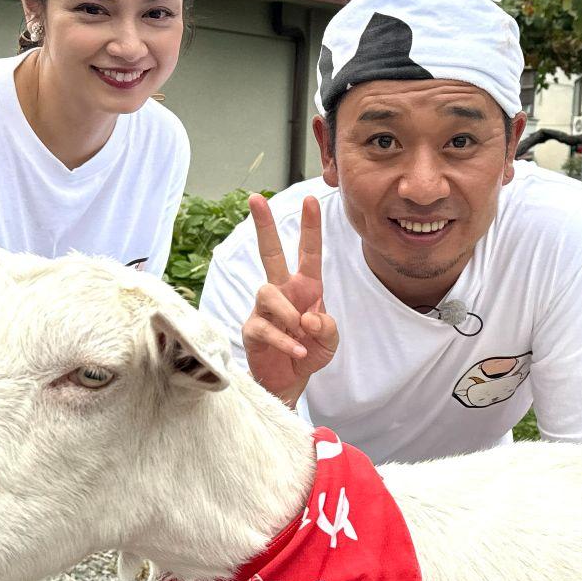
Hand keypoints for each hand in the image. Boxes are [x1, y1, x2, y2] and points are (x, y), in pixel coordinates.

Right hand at [242, 194, 339, 406]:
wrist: (289, 382)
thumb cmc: (309, 352)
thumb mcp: (329, 341)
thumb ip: (327, 328)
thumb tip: (309, 318)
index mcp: (305, 288)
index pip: (308, 252)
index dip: (310, 227)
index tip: (311, 199)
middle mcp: (282, 292)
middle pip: (270, 253)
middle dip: (264, 226)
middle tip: (256, 198)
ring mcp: (264, 309)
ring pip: (267, 292)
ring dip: (287, 312)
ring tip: (300, 332)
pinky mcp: (252, 329)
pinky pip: (264, 326)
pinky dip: (284, 339)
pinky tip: (297, 350)